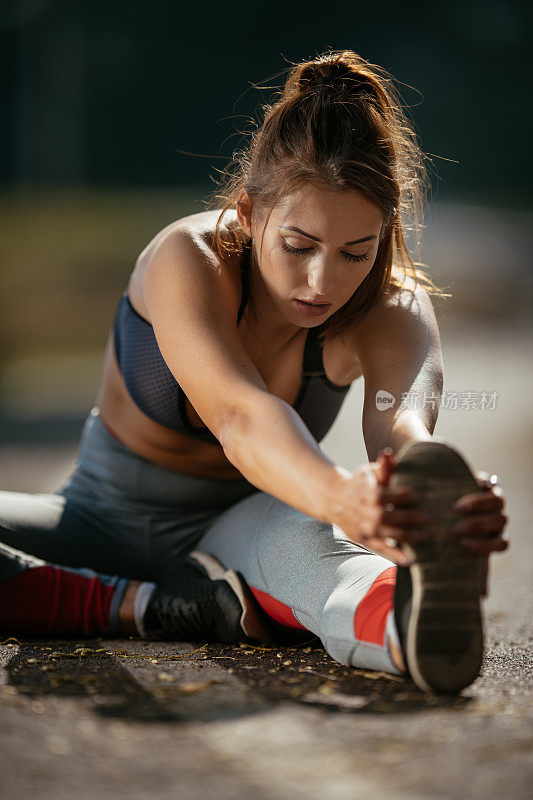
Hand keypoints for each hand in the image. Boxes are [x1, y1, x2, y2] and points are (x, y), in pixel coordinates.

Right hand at [333, 448, 431, 565]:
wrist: (334, 500)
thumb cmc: (358, 484)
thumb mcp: (369, 473)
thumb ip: (383, 467)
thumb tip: (389, 453)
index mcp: (373, 495)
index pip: (398, 496)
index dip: (412, 496)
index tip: (424, 497)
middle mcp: (371, 514)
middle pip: (400, 517)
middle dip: (418, 518)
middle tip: (434, 518)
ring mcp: (368, 529)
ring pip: (394, 535)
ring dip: (413, 536)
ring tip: (428, 536)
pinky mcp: (365, 540)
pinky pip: (383, 550)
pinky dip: (396, 557)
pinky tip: (410, 561)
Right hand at [450, 471, 508, 596]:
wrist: (452, 506)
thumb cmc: (458, 535)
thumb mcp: (464, 552)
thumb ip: (474, 570)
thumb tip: (482, 597)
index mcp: (497, 537)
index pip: (502, 544)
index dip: (484, 546)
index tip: (463, 545)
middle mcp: (500, 519)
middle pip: (499, 522)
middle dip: (476, 526)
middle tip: (454, 529)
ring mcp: (496, 500)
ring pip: (498, 503)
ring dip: (476, 507)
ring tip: (454, 509)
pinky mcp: (487, 483)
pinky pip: (489, 484)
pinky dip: (476, 489)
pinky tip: (457, 494)